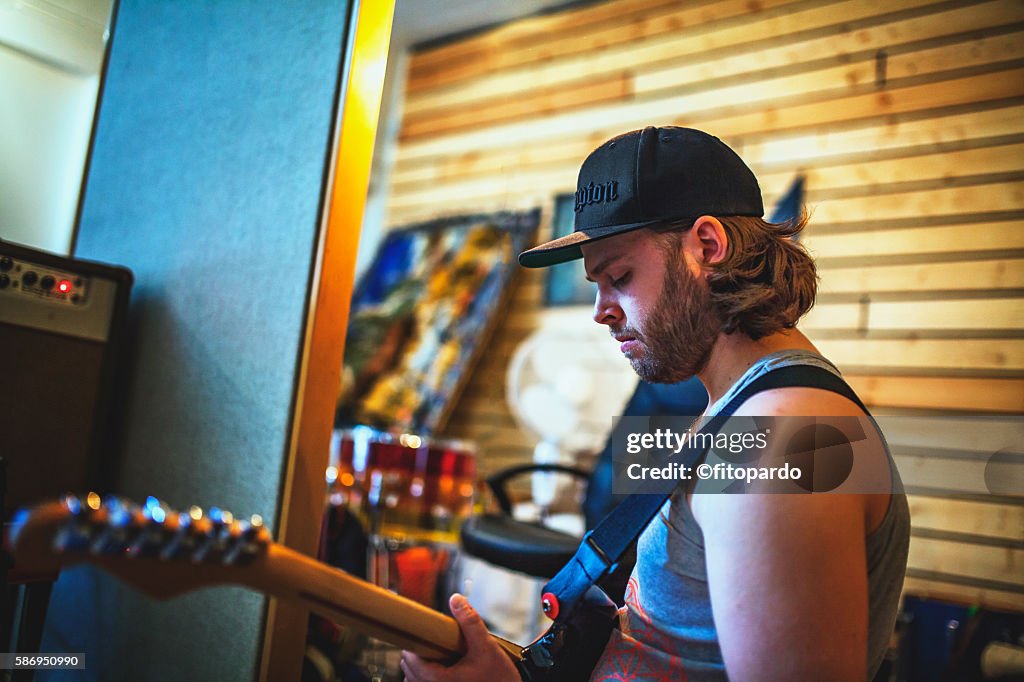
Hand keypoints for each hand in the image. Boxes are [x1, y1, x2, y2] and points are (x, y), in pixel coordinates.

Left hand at [400, 594, 519, 681]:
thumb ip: (470, 622)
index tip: (422, 634)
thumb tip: (456, 600)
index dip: (413, 643)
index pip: (410, 660)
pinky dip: (427, 676)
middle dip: (418, 653)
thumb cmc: (499, 679)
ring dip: (421, 666)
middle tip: (432, 642)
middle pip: (408, 670)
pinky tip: (442, 667)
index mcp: (440, 680)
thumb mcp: (485, 647)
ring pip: (413, 680)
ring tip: (437, 655)